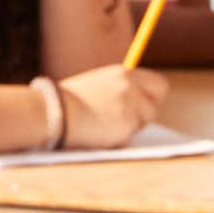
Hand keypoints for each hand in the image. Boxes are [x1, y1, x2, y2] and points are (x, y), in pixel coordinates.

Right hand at [52, 64, 167, 149]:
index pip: (157, 83)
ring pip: (144, 121)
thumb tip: (134, 103)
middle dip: (148, 111)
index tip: (146, 105)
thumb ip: (117, 90)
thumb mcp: (96, 86)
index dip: (153, 96)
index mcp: (123, 73)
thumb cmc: (68, 102)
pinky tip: (100, 133)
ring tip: (104, 126)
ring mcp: (131, 104)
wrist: (56, 112)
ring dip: (129, 127)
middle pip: (158, 100)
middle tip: (135, 120)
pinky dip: (118, 139)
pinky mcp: (127, 123)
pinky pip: (130, 136)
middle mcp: (130, 86)